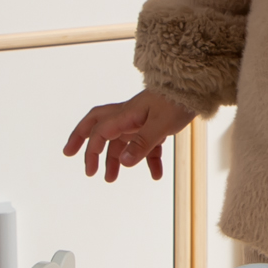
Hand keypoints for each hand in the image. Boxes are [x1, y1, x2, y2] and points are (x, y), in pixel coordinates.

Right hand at [64, 91, 195, 181]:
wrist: (196, 88)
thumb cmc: (178, 101)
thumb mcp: (161, 125)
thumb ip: (142, 144)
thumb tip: (122, 162)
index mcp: (126, 114)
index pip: (100, 133)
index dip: (91, 150)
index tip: (90, 170)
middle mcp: (129, 116)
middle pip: (98, 126)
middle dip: (83, 140)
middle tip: (70, 154)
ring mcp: (141, 120)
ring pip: (121, 140)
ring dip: (114, 159)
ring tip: (110, 178)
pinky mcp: (155, 124)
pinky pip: (147, 144)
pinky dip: (149, 159)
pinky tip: (156, 174)